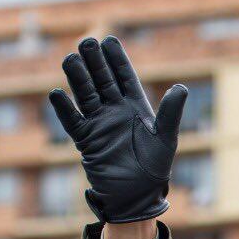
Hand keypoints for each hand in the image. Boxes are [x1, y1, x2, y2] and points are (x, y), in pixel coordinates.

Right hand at [48, 36, 185, 223]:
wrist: (137, 197)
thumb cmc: (154, 168)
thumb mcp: (165, 138)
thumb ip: (171, 113)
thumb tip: (181, 87)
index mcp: (135, 107)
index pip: (124, 77)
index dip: (116, 59)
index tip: (109, 41)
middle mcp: (115, 111)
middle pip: (102, 80)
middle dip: (95, 62)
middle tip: (87, 42)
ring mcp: (99, 123)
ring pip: (86, 95)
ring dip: (78, 78)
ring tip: (70, 59)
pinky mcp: (86, 140)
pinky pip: (72, 121)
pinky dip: (65, 108)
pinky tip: (57, 94)